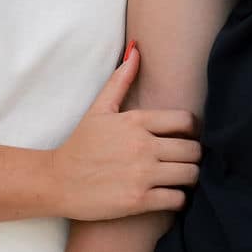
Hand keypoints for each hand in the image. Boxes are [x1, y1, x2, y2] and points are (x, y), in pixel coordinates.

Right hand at [48, 44, 198, 221]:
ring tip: (179, 178)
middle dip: (193, 156)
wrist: (57, 181)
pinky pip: (178, 200)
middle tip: (184, 161)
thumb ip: (120, 81)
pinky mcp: (139, 201)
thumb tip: (136, 51)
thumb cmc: (80, 145)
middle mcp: (143, 146)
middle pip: (194, 150)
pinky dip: (179, 199)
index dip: (192, 130)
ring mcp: (142, 174)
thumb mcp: (98, 109)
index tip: (185, 138)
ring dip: (190, 178)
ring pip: (191, 175)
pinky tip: (169, 195)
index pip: (186, 121)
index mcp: (135, 121)